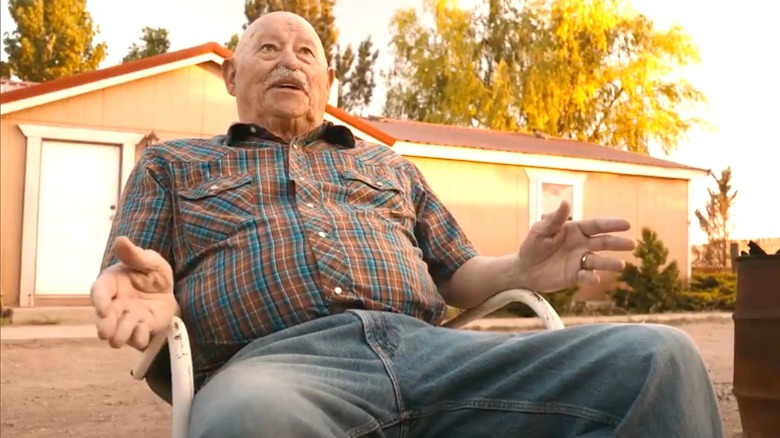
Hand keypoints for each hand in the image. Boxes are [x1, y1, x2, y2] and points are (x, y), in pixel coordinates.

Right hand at [90, 236, 175, 349]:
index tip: (103, 309)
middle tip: (106, 333)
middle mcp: (114, 303)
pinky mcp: (140, 329)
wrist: (168, 290)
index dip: (100, 301)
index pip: (100, 291)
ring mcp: (126, 318)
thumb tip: (120, 240)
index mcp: (112, 283)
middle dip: (104, 325)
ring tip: (119, 339)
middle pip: (104, 317)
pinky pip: (136, 338)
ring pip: (117, 331)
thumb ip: (135, 255)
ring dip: (118, 336)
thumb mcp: (150, 261)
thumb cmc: (152, 273)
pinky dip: (139, 338)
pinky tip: (144, 334)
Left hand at [516, 201, 635, 292]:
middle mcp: (581, 244)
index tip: (627, 224)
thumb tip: (566, 202)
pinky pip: (586, 276)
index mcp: (575, 230)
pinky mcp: (574, 275)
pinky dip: (591, 277)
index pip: (596, 226)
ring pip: (598, 261)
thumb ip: (555, 219)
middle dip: (617, 243)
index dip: (611, 225)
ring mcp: (579, 260)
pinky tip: (594, 278)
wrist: (524, 269)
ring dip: (609, 263)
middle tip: (632, 244)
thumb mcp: (541, 230)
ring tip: (621, 265)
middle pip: (603, 242)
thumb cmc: (532, 245)